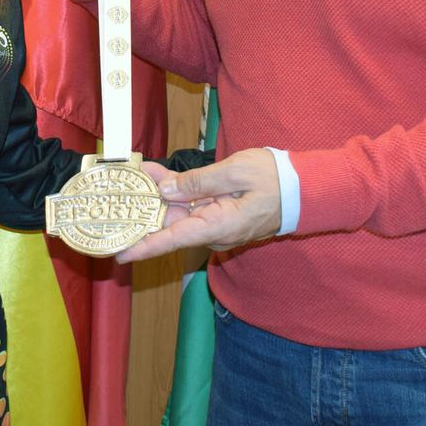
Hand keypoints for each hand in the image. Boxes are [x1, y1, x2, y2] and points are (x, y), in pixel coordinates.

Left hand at [117, 148, 281, 263]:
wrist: (305, 189)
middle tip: (121, 189)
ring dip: (159, 195)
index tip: (119, 254)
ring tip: (139, 173)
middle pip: (170, 224)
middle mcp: (214, 232)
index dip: (143, 247)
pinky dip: (177, 192)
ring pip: (180, 213)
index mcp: (217, 226)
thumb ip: (198, 182)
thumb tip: (166, 190)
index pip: (172, 240)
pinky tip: (162, 175)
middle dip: (145, 208)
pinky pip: (193, 208)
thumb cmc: (274, 179)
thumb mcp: (235, 172)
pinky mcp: (221, 216)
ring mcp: (218, 225)